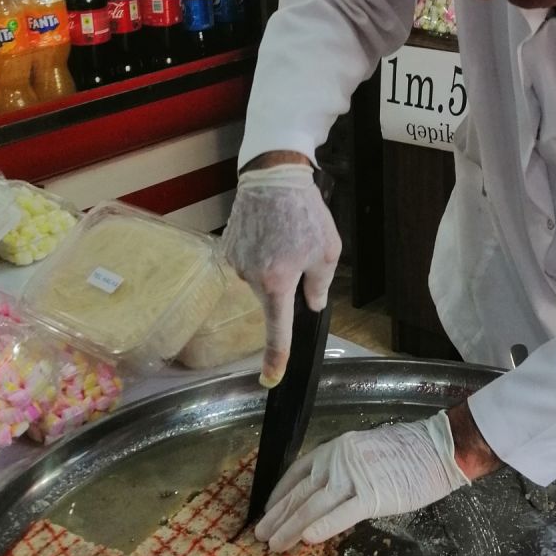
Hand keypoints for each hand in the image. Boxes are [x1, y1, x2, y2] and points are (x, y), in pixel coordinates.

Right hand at [221, 160, 339, 387]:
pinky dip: (261, 254)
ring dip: (274, 268)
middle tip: (301, 252)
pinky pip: (248, 263)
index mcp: (277, 283)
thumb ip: (319, 286)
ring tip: (285, 235)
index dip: (276, 358)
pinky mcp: (227, 248)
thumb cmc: (305, 213)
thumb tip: (311, 305)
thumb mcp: (327, 252)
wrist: (272, 176)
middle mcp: (251, 278)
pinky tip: (269, 232)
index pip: (278, 331)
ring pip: (260, 281)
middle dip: (287, 287)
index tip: (270, 379)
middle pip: (272, 299)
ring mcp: (236, 263)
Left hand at [256, 411, 469, 551]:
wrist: (437, 448)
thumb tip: (324, 495)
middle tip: (260, 535)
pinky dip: (322, 526)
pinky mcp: (373, 495)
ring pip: (312, 506)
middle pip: (299, 493)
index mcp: (335, 449)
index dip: (279, 495)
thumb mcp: (365, 453)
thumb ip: (343, 471)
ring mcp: (354, 477)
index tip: (268, 511)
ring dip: (289, 527)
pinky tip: (306, 540)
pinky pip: (342, 513)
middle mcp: (337, 460)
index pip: (296, 473)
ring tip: (274, 545)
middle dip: (277, 516)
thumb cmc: (408, 452)